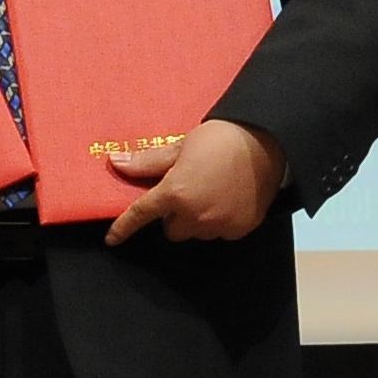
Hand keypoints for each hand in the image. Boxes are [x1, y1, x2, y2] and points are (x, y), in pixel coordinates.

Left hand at [104, 118, 286, 246]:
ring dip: (197, 219)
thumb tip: (116, 162)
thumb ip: (148, 162)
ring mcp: (219, 225)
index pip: (141, 215)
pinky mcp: (240, 229)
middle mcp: (194, 215)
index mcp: (175, 193)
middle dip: (175, 216)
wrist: (265, 141)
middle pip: (172, 230)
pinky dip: (220, 221)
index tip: (112, 239)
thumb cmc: (220, 138)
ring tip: (212, 192)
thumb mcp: (180, 146)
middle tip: (187, 192)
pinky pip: (220, 233)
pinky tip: (228, 200)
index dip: (124, 228)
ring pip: (197, 233)